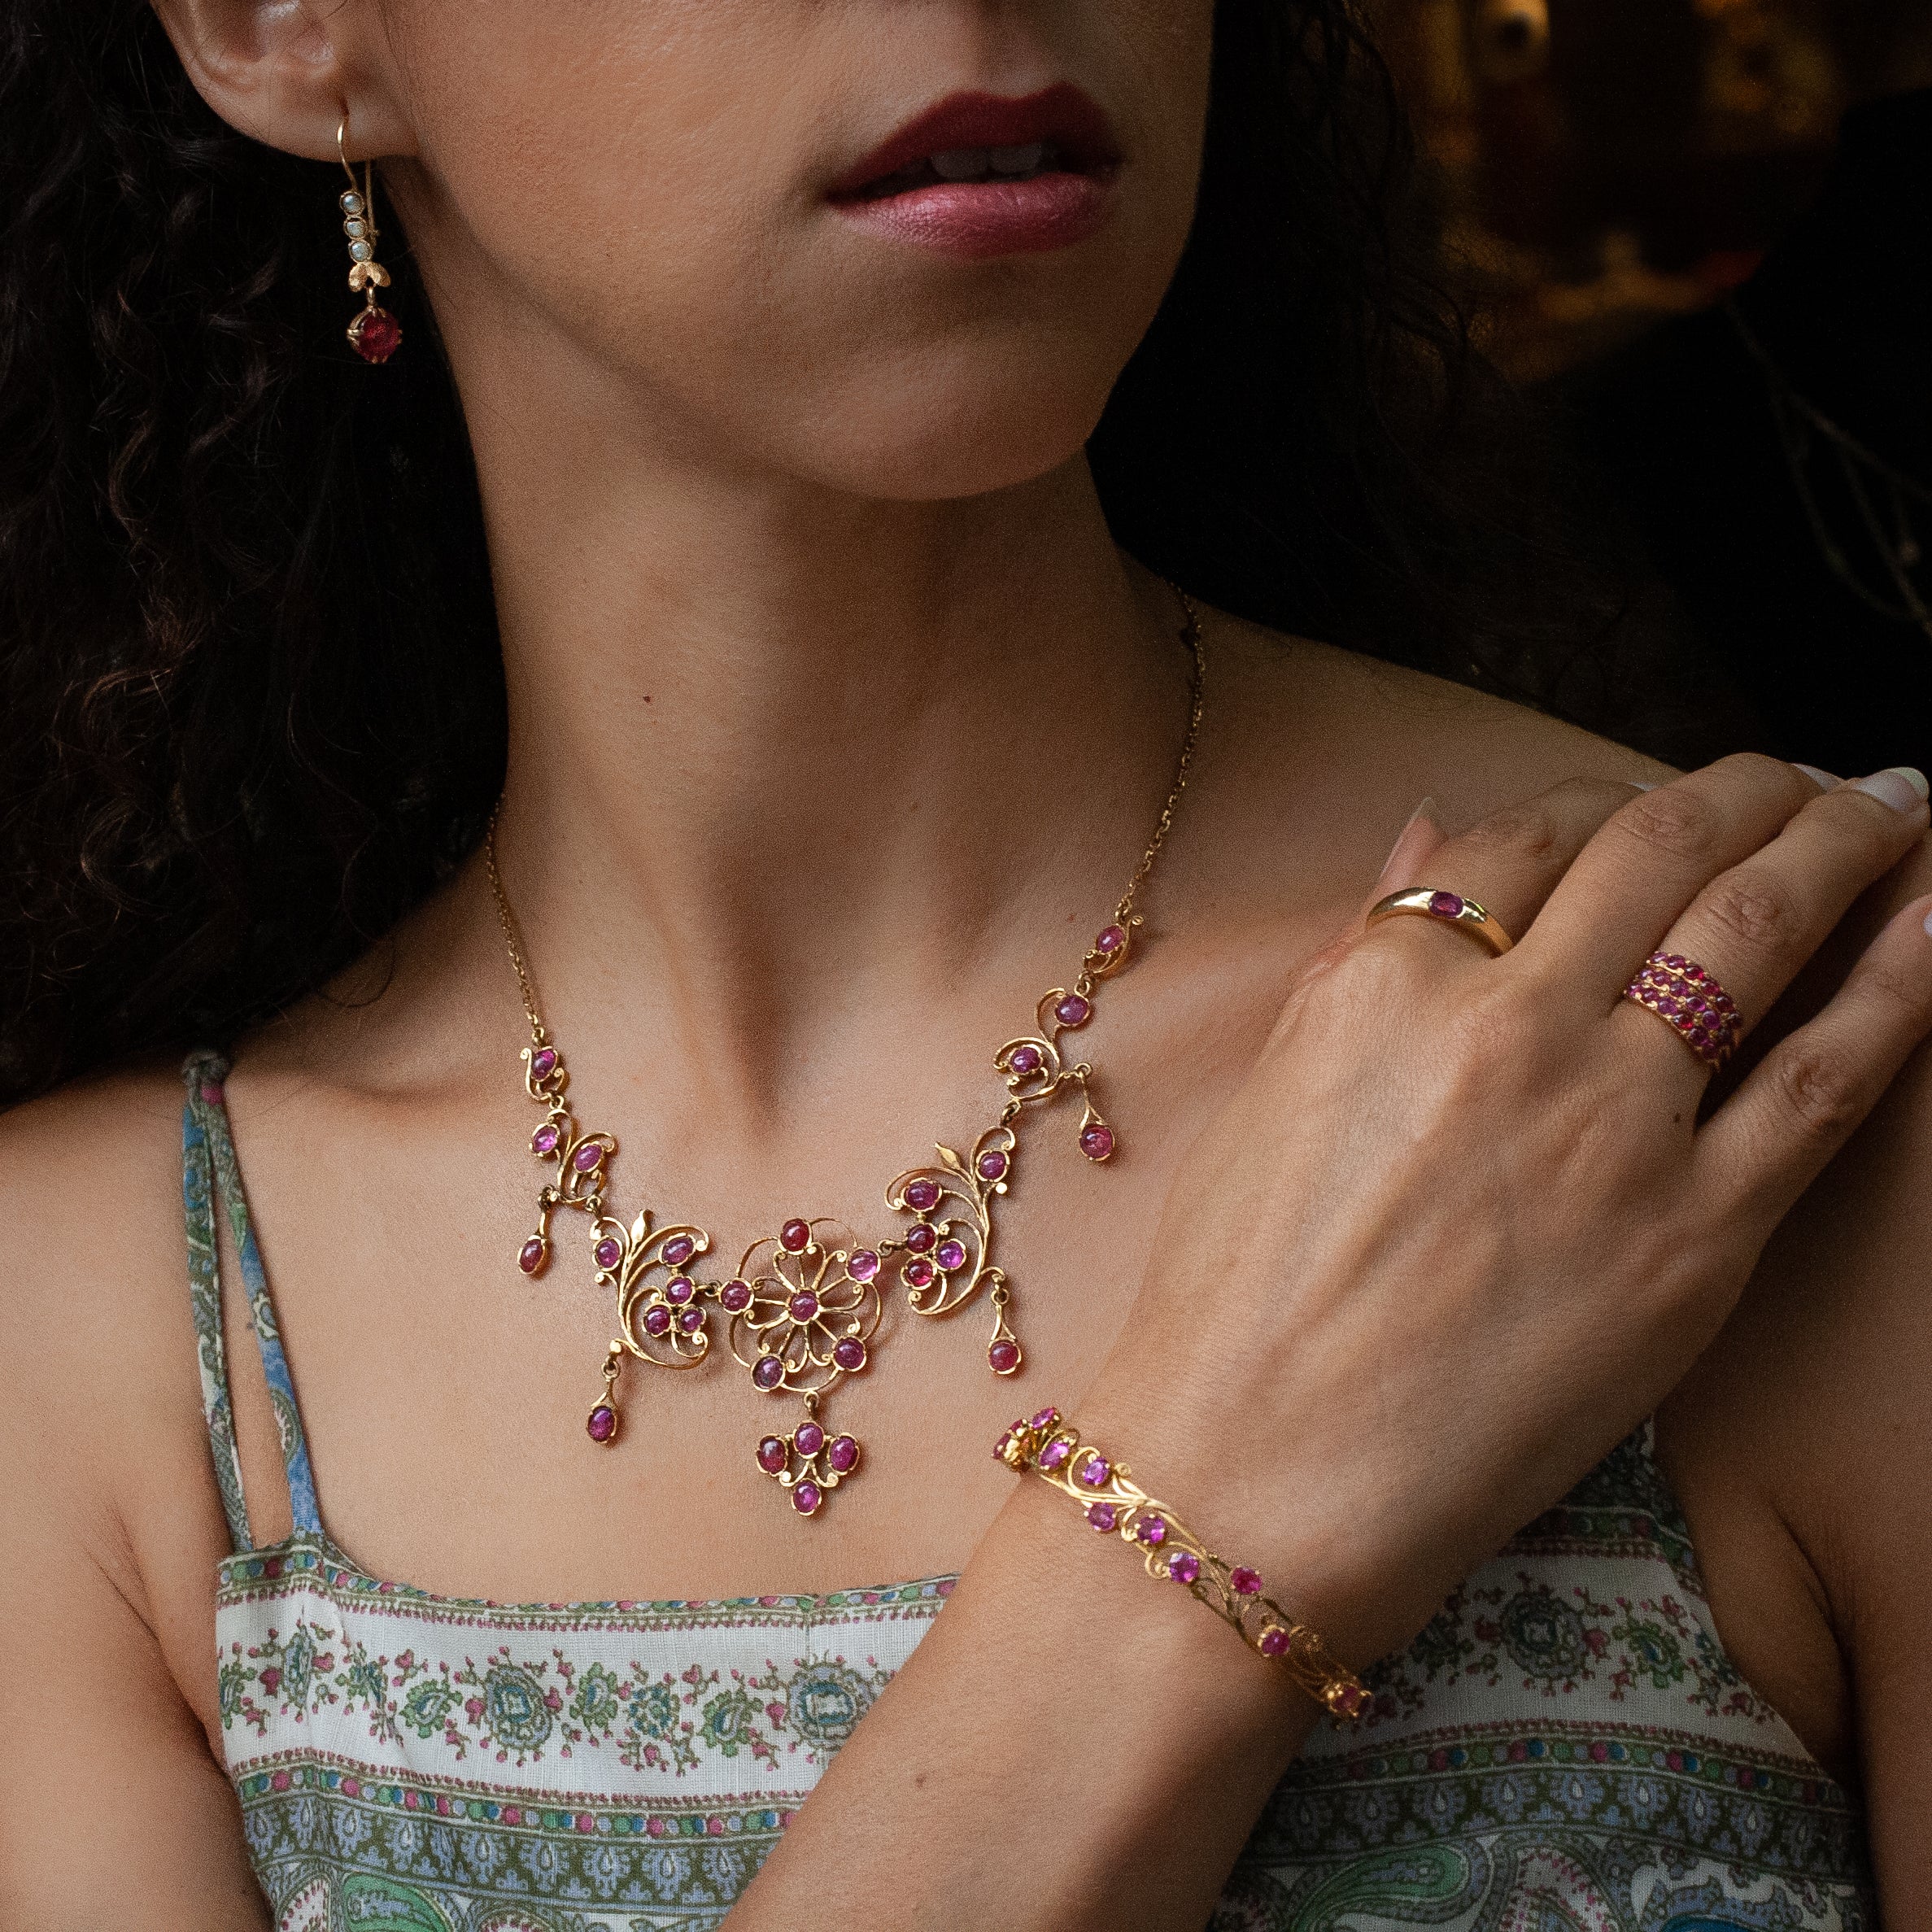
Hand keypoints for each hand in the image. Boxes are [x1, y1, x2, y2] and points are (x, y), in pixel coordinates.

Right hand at [1088, 755, 1931, 1666]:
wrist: (1261, 1473)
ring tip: (1889, 803)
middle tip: (1802, 772)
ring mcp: (1612, 1124)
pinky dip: (1899, 981)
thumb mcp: (1270, 1095)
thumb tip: (1426, 829)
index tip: (1643, 802)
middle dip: (1750, 786)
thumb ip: (1359, 954)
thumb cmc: (1234, 1297)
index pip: (1521, 832)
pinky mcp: (1697, 1236)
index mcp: (1385, 982)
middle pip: (1658, 847)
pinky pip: (1826, 1078)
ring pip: (1756, 930)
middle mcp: (1506, 1025)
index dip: (1598, 797)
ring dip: (1840, 839)